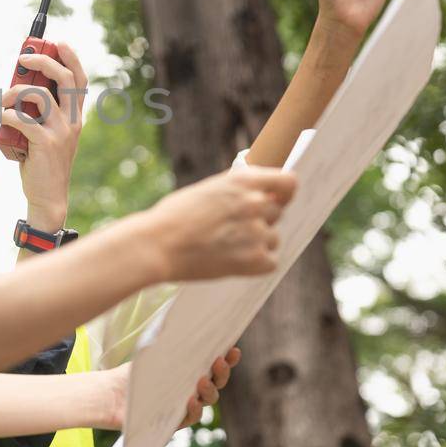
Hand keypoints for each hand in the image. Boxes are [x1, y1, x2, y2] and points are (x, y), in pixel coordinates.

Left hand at [0, 40, 88, 229]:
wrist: (47, 196)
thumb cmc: (41, 162)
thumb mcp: (47, 133)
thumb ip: (41, 113)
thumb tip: (19, 88)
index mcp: (75, 116)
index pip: (79, 80)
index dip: (71, 58)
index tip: (58, 42)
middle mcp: (72, 121)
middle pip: (64, 79)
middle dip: (43, 62)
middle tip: (24, 58)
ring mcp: (61, 132)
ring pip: (40, 96)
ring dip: (16, 91)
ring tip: (4, 98)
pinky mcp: (45, 143)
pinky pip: (22, 118)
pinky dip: (7, 114)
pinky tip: (1, 118)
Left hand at [97, 348, 241, 431]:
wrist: (110, 394)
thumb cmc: (132, 371)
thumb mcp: (152, 352)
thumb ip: (170, 342)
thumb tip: (187, 322)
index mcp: (191, 370)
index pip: (215, 364)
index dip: (228, 358)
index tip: (234, 349)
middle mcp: (193, 388)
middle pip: (217, 382)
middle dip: (222, 371)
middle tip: (219, 361)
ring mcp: (185, 405)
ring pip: (208, 399)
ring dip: (209, 389)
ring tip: (202, 379)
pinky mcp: (174, 421)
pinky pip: (191, 417)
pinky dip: (194, 408)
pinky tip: (190, 400)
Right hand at [148, 166, 295, 280]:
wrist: (157, 245)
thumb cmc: (173, 217)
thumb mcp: (207, 190)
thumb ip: (235, 190)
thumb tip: (259, 192)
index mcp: (243, 181)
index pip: (288, 182)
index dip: (283, 192)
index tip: (277, 199)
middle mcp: (254, 203)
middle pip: (277, 212)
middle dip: (261, 220)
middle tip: (234, 229)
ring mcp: (257, 232)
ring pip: (273, 239)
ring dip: (257, 244)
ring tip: (226, 247)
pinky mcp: (254, 259)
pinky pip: (270, 262)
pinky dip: (255, 265)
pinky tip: (232, 262)